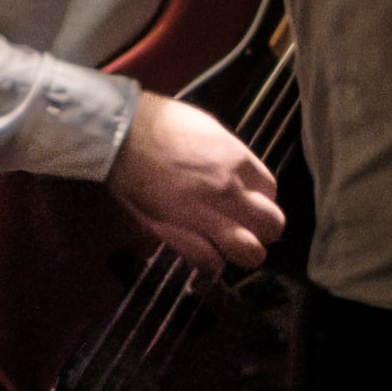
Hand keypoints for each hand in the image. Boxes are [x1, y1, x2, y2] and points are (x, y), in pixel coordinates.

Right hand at [108, 90, 281, 270]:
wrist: (119, 136)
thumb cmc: (158, 123)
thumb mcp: (207, 129)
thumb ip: (230, 156)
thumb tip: (239, 174)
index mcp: (237, 160)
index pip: (272, 191)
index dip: (263, 200)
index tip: (251, 202)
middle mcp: (229, 191)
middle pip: (272, 226)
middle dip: (264, 230)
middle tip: (249, 228)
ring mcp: (205, 216)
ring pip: (249, 253)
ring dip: (244, 253)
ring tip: (232, 248)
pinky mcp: (178, 235)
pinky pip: (209, 263)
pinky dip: (212, 267)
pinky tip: (208, 262)